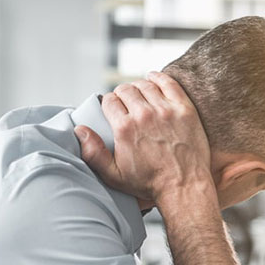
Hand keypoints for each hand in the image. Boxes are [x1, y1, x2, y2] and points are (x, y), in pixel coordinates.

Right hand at [74, 71, 212, 202]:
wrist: (184, 186)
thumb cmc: (150, 183)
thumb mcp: (115, 175)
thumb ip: (94, 153)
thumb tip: (80, 130)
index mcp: (124, 128)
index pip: (109, 100)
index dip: (109, 102)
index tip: (113, 108)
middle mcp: (144, 115)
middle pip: (126, 90)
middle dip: (122, 94)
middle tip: (126, 102)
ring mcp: (166, 111)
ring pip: (146, 85)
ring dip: (139, 86)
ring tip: (140, 94)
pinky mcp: (184, 109)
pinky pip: (169, 83)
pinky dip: (159, 78)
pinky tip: (154, 78)